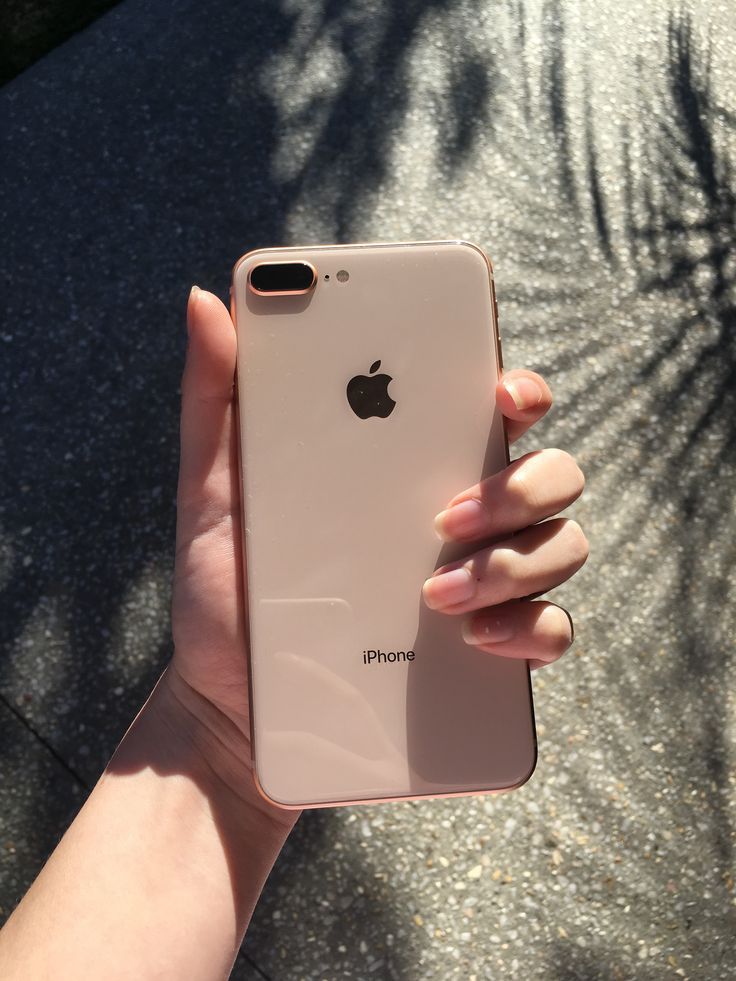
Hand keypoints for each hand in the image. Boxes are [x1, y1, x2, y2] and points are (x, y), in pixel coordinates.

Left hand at [169, 289, 585, 817]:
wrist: (227, 708)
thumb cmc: (226, 591)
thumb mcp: (211, 493)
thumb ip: (214, 402)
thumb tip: (207, 300)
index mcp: (406, 468)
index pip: (490, 409)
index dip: (519, 389)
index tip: (502, 393)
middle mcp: (460, 517)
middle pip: (549, 473)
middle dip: (518, 485)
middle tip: (443, 519)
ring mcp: (483, 584)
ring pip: (562, 544)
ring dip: (514, 561)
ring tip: (437, 592)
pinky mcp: (487, 654)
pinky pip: (550, 631)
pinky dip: (528, 628)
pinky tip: (472, 638)